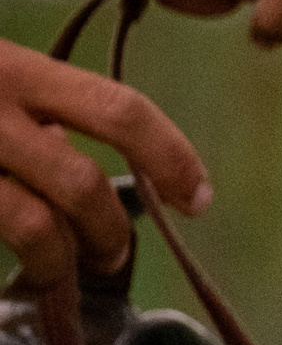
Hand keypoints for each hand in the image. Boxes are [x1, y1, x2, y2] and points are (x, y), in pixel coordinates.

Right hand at [0, 40, 209, 288]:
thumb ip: (39, 113)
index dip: (172, 158)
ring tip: (59, 271)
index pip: (119, 111)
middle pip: (83, 187)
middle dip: (111, 235)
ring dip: (60, 265)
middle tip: (111, 255)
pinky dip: (16, 269)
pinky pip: (0, 235)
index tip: (199, 200)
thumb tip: (96, 176)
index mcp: (11, 69)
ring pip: (35, 230)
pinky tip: (13, 275)